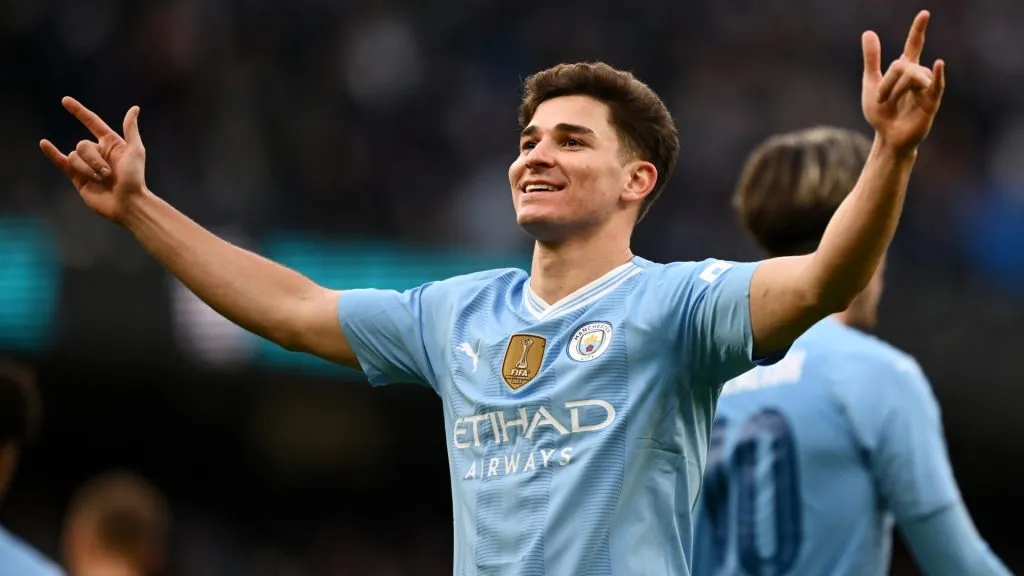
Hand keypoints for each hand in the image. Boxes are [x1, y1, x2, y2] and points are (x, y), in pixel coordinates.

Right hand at [40, 97, 146, 224]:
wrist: (127, 203)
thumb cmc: (135, 178)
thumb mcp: (135, 151)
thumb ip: (130, 130)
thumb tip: (134, 108)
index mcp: (111, 143)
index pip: (92, 122)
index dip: (79, 112)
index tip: (65, 100)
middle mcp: (98, 152)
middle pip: (83, 145)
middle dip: (94, 160)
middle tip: (108, 174)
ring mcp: (87, 165)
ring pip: (75, 156)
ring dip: (87, 169)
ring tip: (101, 180)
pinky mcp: (77, 178)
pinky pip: (62, 162)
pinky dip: (52, 153)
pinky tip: (44, 143)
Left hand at [861, 10, 945, 154]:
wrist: (886, 138)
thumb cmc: (881, 113)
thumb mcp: (871, 83)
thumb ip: (872, 59)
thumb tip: (869, 32)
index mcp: (905, 71)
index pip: (914, 45)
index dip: (918, 30)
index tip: (924, 13)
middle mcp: (919, 76)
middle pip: (903, 65)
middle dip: (887, 82)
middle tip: (881, 99)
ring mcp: (927, 89)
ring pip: (911, 75)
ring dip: (895, 90)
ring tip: (889, 103)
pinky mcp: (931, 103)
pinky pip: (935, 85)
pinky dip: (936, 74)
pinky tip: (938, 63)